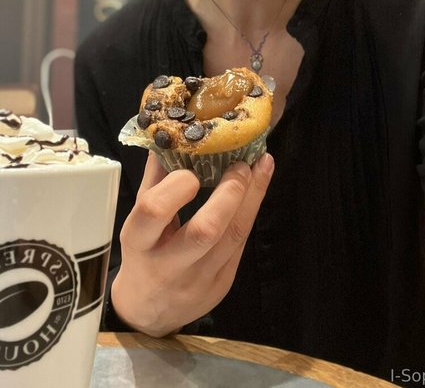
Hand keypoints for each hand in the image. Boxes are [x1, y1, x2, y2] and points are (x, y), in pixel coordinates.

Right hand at [111, 151, 274, 336]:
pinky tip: (258, 186)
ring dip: (252, 195)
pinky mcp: (222, 285)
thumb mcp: (137, 221)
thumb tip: (168, 137)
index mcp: (139, 242)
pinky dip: (251, 210)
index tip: (192, 172)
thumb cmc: (142, 255)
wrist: (149, 312)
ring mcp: (199, 279)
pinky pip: (241, 243)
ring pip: (234, 236)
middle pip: (205, 230)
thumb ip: (154, 181)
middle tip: (242, 163)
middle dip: (230, 191)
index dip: (176, 188)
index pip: (154, 212)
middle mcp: (169, 265)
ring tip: (262, 164)